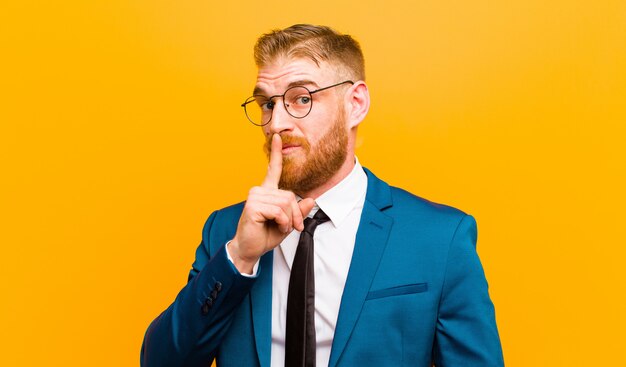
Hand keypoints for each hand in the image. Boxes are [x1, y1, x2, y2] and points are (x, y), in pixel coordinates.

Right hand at [229, 134, 314, 272]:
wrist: (250, 249)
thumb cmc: (265, 235)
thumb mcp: (287, 223)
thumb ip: (298, 211)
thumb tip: (311, 199)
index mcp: (267, 191)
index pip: (273, 169)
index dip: (276, 153)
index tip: (277, 138)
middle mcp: (259, 190)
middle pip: (289, 195)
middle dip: (295, 214)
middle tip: (291, 226)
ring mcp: (254, 197)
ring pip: (285, 203)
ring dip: (288, 220)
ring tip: (280, 227)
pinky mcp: (253, 206)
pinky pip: (279, 211)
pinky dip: (283, 222)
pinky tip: (276, 227)